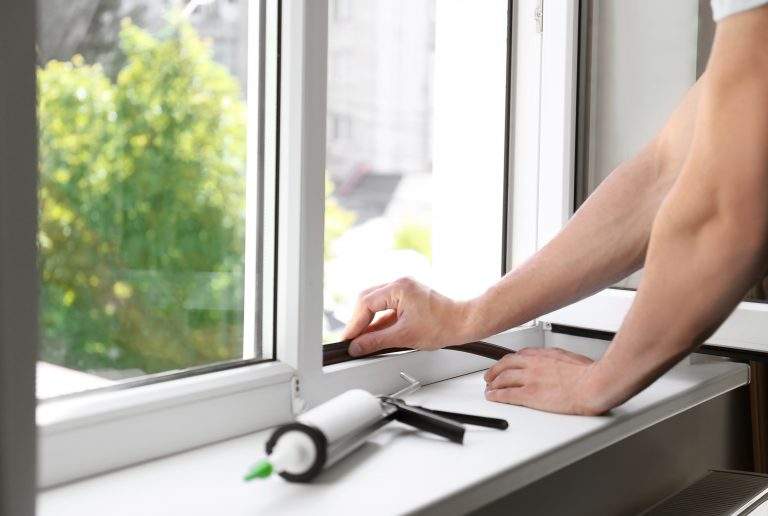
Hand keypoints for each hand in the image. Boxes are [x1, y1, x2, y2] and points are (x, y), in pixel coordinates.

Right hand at [341, 277, 471, 355]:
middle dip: (358, 321)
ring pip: (375, 304)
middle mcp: (400, 284)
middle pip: (367, 300)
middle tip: (351, 340)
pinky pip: (386, 308)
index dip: (354, 324)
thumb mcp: (404, 337)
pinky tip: (375, 335)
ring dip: (368, 322)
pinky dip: (379, 322)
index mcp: (398, 288)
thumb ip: (376, 341)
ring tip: (362, 340)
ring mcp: (404, 290)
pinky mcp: (408, 298)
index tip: (348, 339)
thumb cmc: (443, 325)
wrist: (464, 323)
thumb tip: (357, 346)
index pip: (366, 304)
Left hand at [483, 347, 603, 414]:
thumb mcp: (572, 359)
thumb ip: (559, 361)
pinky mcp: (530, 394)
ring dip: (493, 384)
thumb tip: (559, 365)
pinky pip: (507, 394)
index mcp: (544, 354)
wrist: (594, 384)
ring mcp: (530, 378)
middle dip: (495, 371)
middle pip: (506, 365)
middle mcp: (533, 364)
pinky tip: (492, 397)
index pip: (519, 355)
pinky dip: (496, 395)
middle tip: (490, 376)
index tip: (506, 365)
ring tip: (489, 388)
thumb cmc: (590, 374)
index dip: (509, 362)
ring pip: (503, 379)